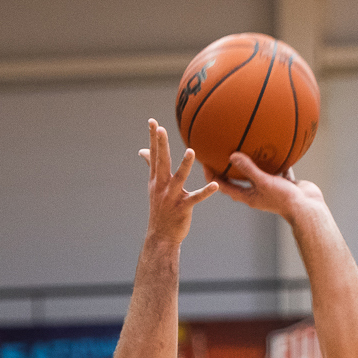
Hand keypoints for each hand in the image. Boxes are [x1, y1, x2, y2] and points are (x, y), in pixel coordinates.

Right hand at [140, 119, 218, 244]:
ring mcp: (172, 197)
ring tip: (191, 151)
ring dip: (184, 165)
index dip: (153, 138)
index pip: (154, 155)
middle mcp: (162, 186)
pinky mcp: (183, 208)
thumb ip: (151, 166)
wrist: (161, 236)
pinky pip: (196, 198)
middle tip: (162, 129)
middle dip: (161, 145)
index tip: (153, 122)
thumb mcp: (154, 186)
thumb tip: (142, 150)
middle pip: (161, 162)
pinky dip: (205, 192)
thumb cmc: (160, 208)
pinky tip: (215, 185)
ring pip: (179, 178)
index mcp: (156, 179)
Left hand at [208, 152, 322, 221]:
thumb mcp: (263, 182)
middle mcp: (257, 194)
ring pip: (258, 174)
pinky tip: (276, 146)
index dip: (212, 176)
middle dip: (228, 169)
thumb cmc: (283, 199)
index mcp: (248, 197)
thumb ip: (248, 169)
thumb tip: (232, 155)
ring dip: (252, 164)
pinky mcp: (283, 185)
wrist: (307, 208)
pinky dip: (276, 160)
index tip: (205, 162)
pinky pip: (277, 170)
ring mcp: (270, 189)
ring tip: (246, 147)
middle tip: (220, 153)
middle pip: (238, 180)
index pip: (224, 187)